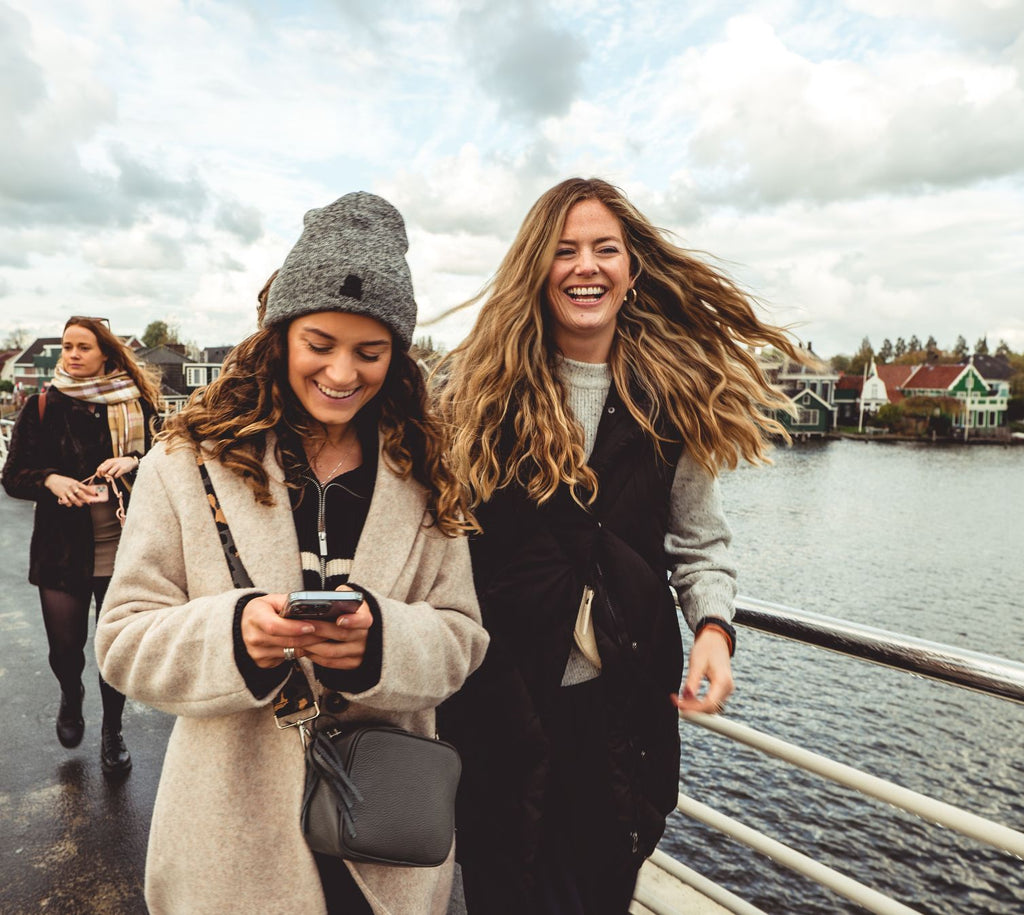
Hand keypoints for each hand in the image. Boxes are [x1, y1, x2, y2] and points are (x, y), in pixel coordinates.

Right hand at [45, 473, 98, 506]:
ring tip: (80, 505)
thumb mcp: (72, 481)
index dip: (91, 491)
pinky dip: (68, 504)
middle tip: (89, 502)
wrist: (52, 479)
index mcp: (76, 483)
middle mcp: (72, 487)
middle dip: (86, 499)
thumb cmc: (63, 481)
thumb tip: (86, 491)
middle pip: (81, 494)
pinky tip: (69, 504)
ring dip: (78, 503)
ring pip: (74, 499)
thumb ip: (78, 486)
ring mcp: (67, 491)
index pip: (85, 487)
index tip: (95, 495)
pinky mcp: (61, 494)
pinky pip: (66, 501)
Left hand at [96, 455, 138, 478]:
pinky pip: (116, 475)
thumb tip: (98, 474)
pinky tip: (117, 475)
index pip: (99, 469)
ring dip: (110, 476)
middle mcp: (112, 463)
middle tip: (106, 477)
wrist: (130, 461)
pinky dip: (116, 476)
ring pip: (109, 473)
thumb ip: (105, 467)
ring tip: (112, 476)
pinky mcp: (123, 469)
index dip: (98, 474)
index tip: (100, 476)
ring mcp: (118, 466)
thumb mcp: (111, 463)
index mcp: (108, 461)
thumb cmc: (119, 463)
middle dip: (103, 475)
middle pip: (103, 471)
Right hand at [240, 588, 373, 669]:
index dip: (294, 628)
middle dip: (310, 637)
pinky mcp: (263, 663)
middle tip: (329, 632)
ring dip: (310, 646)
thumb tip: (312, 605)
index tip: (311, 626)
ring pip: (290, 651)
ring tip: (325, 638)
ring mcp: (257, 653)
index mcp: (255, 616)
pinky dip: (302, 652)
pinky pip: (288, 658)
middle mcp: (253, 637)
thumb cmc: (261, 611)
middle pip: (286, 641)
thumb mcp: (271, 600)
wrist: (242, 627)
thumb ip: (289, 602)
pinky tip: (312, 645)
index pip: (274, 626)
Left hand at [301, 587, 372, 670]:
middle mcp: (366, 637)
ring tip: (297, 638)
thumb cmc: (348, 610)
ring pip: (332, 652)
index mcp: (366, 618)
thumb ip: (341, 595)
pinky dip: (315, 656)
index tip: (339, 619)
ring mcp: (360, 652)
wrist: (359, 629)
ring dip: (312, 646)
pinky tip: (305, 649)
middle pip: (341, 636)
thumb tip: (325, 598)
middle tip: (302, 625)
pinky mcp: (352, 664)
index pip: (363, 620)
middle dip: (320, 630)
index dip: (352, 621)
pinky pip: (330, 663)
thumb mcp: (348, 599)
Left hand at [672, 626, 733, 713]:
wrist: (716, 640)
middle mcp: (727, 688)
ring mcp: (726, 690)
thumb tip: (686, 697)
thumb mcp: (697, 663)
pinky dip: (699, 702)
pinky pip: (711, 701)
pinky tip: (687, 697)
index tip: (678, 704)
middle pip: (710, 708)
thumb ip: (692, 681)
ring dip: (695, 707)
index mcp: (723, 681)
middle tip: (676, 701)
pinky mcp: (722, 689)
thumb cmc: (706, 648)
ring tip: (680, 699)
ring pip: (711, 707)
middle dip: (693, 709)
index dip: (693, 708)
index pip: (709, 704)